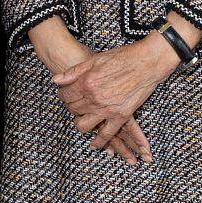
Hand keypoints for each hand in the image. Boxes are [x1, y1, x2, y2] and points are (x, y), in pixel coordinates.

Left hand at [32, 33, 147, 165]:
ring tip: (80, 121)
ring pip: (85, 125)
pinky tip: (95, 144)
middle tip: (74, 103)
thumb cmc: (122, 58)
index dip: (63, 95)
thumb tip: (55, 80)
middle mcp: (94, 98)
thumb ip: (73, 72)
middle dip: (71, 107)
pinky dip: (100, 141)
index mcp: (86, 83)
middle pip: (74, 110)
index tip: (64, 93)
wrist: (145, 63)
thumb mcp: (94, 60)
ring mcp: (107, 109)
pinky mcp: (121, 116)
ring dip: (80, 124)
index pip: (66, 95)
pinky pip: (107, 133)